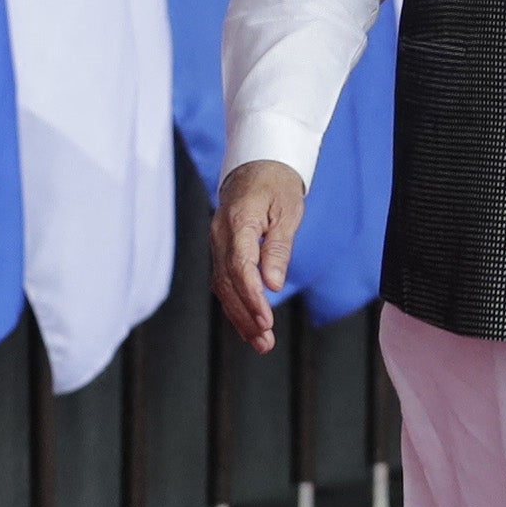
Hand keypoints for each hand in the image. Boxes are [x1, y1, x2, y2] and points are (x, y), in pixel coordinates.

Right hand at [209, 160, 308, 351]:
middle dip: (246, 315)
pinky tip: (248, 324)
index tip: (266, 319)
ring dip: (240, 316)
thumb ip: (278, 249)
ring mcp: (217, 242)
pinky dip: (235, 304)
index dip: (252, 296)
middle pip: (228, 282)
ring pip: (223, 286)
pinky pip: (224, 280)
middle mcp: (221, 234)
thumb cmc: (276, 184)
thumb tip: (273, 284)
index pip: (240, 266)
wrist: (257, 164)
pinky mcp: (222, 249)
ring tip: (260, 342)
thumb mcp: (287, 212)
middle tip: (265, 342)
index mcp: (238, 221)